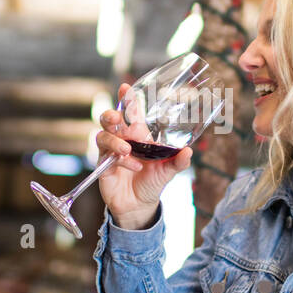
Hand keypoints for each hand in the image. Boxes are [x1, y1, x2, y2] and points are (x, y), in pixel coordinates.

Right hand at [95, 82, 192, 229]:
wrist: (139, 205)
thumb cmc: (152, 182)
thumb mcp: (169, 171)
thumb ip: (178, 162)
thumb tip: (188, 151)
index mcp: (139, 135)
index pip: (131, 112)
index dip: (127, 98)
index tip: (125, 87)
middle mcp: (123, 140)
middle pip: (110, 119)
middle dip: (110, 115)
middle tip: (116, 118)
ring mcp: (111, 152)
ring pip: (103, 135)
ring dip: (115, 140)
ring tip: (127, 150)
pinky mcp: (104, 165)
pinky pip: (106, 156)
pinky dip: (120, 160)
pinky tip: (132, 166)